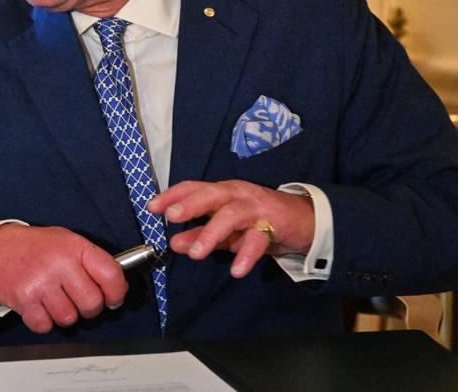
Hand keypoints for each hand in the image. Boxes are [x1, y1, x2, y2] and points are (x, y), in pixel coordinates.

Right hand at [0, 224, 127, 333]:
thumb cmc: (34, 247)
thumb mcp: (65, 241)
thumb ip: (89, 260)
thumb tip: (115, 286)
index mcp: (74, 247)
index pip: (110, 274)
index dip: (117, 292)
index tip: (113, 299)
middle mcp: (59, 264)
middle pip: (92, 303)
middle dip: (89, 308)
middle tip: (79, 301)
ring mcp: (41, 282)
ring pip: (69, 318)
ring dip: (64, 315)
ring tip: (55, 300)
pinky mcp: (25, 299)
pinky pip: (46, 325)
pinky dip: (43, 321)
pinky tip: (39, 305)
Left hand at [148, 180, 314, 277]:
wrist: (305, 220)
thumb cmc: (258, 221)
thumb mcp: (226, 230)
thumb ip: (200, 234)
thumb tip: (173, 243)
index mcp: (222, 192)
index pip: (194, 187)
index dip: (173, 195)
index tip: (152, 207)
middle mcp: (237, 194)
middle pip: (211, 194)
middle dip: (190, 204)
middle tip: (171, 217)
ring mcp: (256, 207)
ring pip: (231, 215)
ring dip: (211, 233)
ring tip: (195, 253)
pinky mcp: (275, 223)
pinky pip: (258, 239)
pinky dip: (246, 254)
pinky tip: (236, 270)